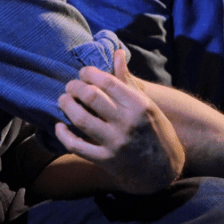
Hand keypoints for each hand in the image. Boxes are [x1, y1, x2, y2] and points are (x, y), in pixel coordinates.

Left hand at [55, 50, 184, 193]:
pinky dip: (63, 135)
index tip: (83, 73)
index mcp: (139, 105)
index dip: (89, 73)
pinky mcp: (106, 160)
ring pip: (81, 119)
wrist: (163, 170)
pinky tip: (60, 126)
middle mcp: (127, 122)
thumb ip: (127, 81)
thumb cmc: (155, 131)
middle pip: (91, 96)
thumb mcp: (148, 105)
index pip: (106, 81)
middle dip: (74, 87)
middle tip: (70, 87)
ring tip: (64, 100)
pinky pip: (76, 146)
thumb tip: (117, 53)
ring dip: (67, 106)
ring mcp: (116, 142)